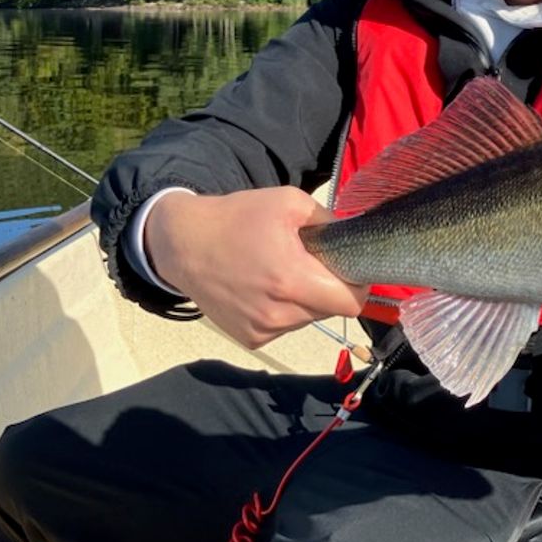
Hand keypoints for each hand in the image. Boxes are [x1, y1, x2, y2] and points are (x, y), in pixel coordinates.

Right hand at [142, 187, 367, 348]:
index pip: (350, 303)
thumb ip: (327, 221)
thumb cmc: (237, 218)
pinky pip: (285, 327)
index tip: (349, 269)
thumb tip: (350, 238)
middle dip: (329, 289)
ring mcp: (262, 330)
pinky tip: (263, 289)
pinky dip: (283, 311)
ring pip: (308, 320)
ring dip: (305, 300)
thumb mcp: (288, 202)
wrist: (184, 244)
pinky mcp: (250, 339)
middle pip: (330, 310)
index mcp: (291, 279)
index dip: (357, 285)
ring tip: (279, 273)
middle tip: (309, 263)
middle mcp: (278, 313)